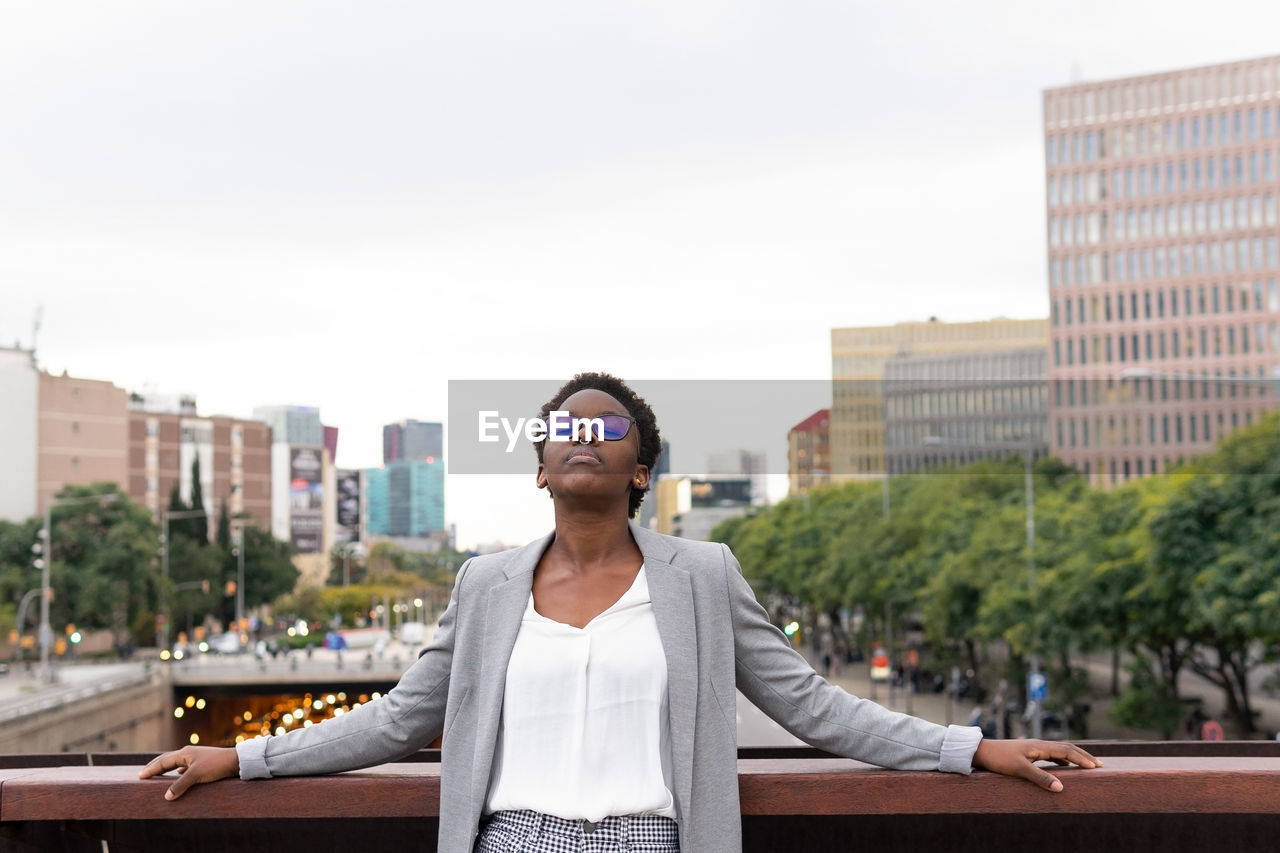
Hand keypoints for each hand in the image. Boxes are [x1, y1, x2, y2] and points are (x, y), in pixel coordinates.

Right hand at [138, 746, 239, 799]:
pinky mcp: (203, 763)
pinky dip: (178, 771)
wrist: (236, 761)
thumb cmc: (216, 766)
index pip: (163, 761)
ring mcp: (196, 757)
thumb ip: (180, 785)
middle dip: (155, 766)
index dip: (151, 769)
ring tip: (157, 774)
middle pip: (167, 759)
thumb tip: (166, 796)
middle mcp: (188, 753)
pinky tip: (178, 775)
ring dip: (165, 768)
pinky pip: (185, 767)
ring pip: (176, 763)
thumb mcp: (196, 775)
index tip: (140, 776)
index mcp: (184, 753)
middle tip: (143, 773)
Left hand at [971, 739, 1100, 791]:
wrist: (982, 751)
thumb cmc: (999, 759)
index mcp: (1039, 746)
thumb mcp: (1020, 770)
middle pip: (1066, 748)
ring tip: (1087, 764)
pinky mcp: (1029, 753)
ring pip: (1060, 750)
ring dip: (1074, 756)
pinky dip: (1062, 759)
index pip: (1066, 750)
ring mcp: (1034, 748)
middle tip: (1099, 765)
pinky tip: (1065, 765)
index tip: (1096, 766)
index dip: (1081, 758)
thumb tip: (1061, 788)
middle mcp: (1039, 744)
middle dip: (1083, 756)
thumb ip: (1040, 778)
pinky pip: (1051, 754)